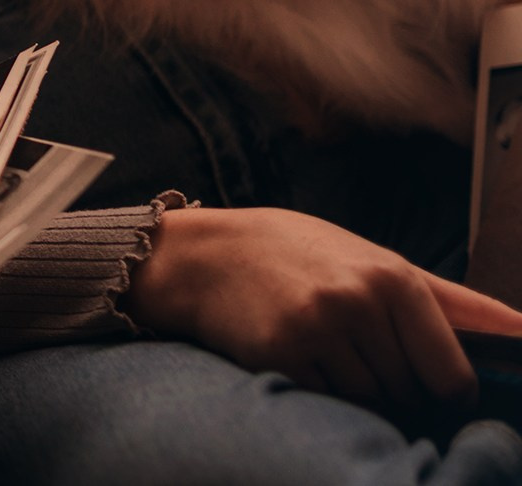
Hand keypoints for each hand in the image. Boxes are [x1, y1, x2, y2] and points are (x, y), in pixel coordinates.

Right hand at [124, 205, 521, 412]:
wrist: (204, 254)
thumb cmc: (298, 254)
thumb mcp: (374, 259)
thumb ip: (452, 301)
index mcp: (392, 276)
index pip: (453, 376)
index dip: (444, 393)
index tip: (427, 387)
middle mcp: (359, 300)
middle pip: (410, 393)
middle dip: (392, 385)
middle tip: (356, 350)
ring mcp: (318, 329)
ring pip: (370, 402)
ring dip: (354, 391)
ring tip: (324, 349)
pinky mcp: (282, 354)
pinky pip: (328, 402)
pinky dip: (319, 391)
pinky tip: (298, 357)